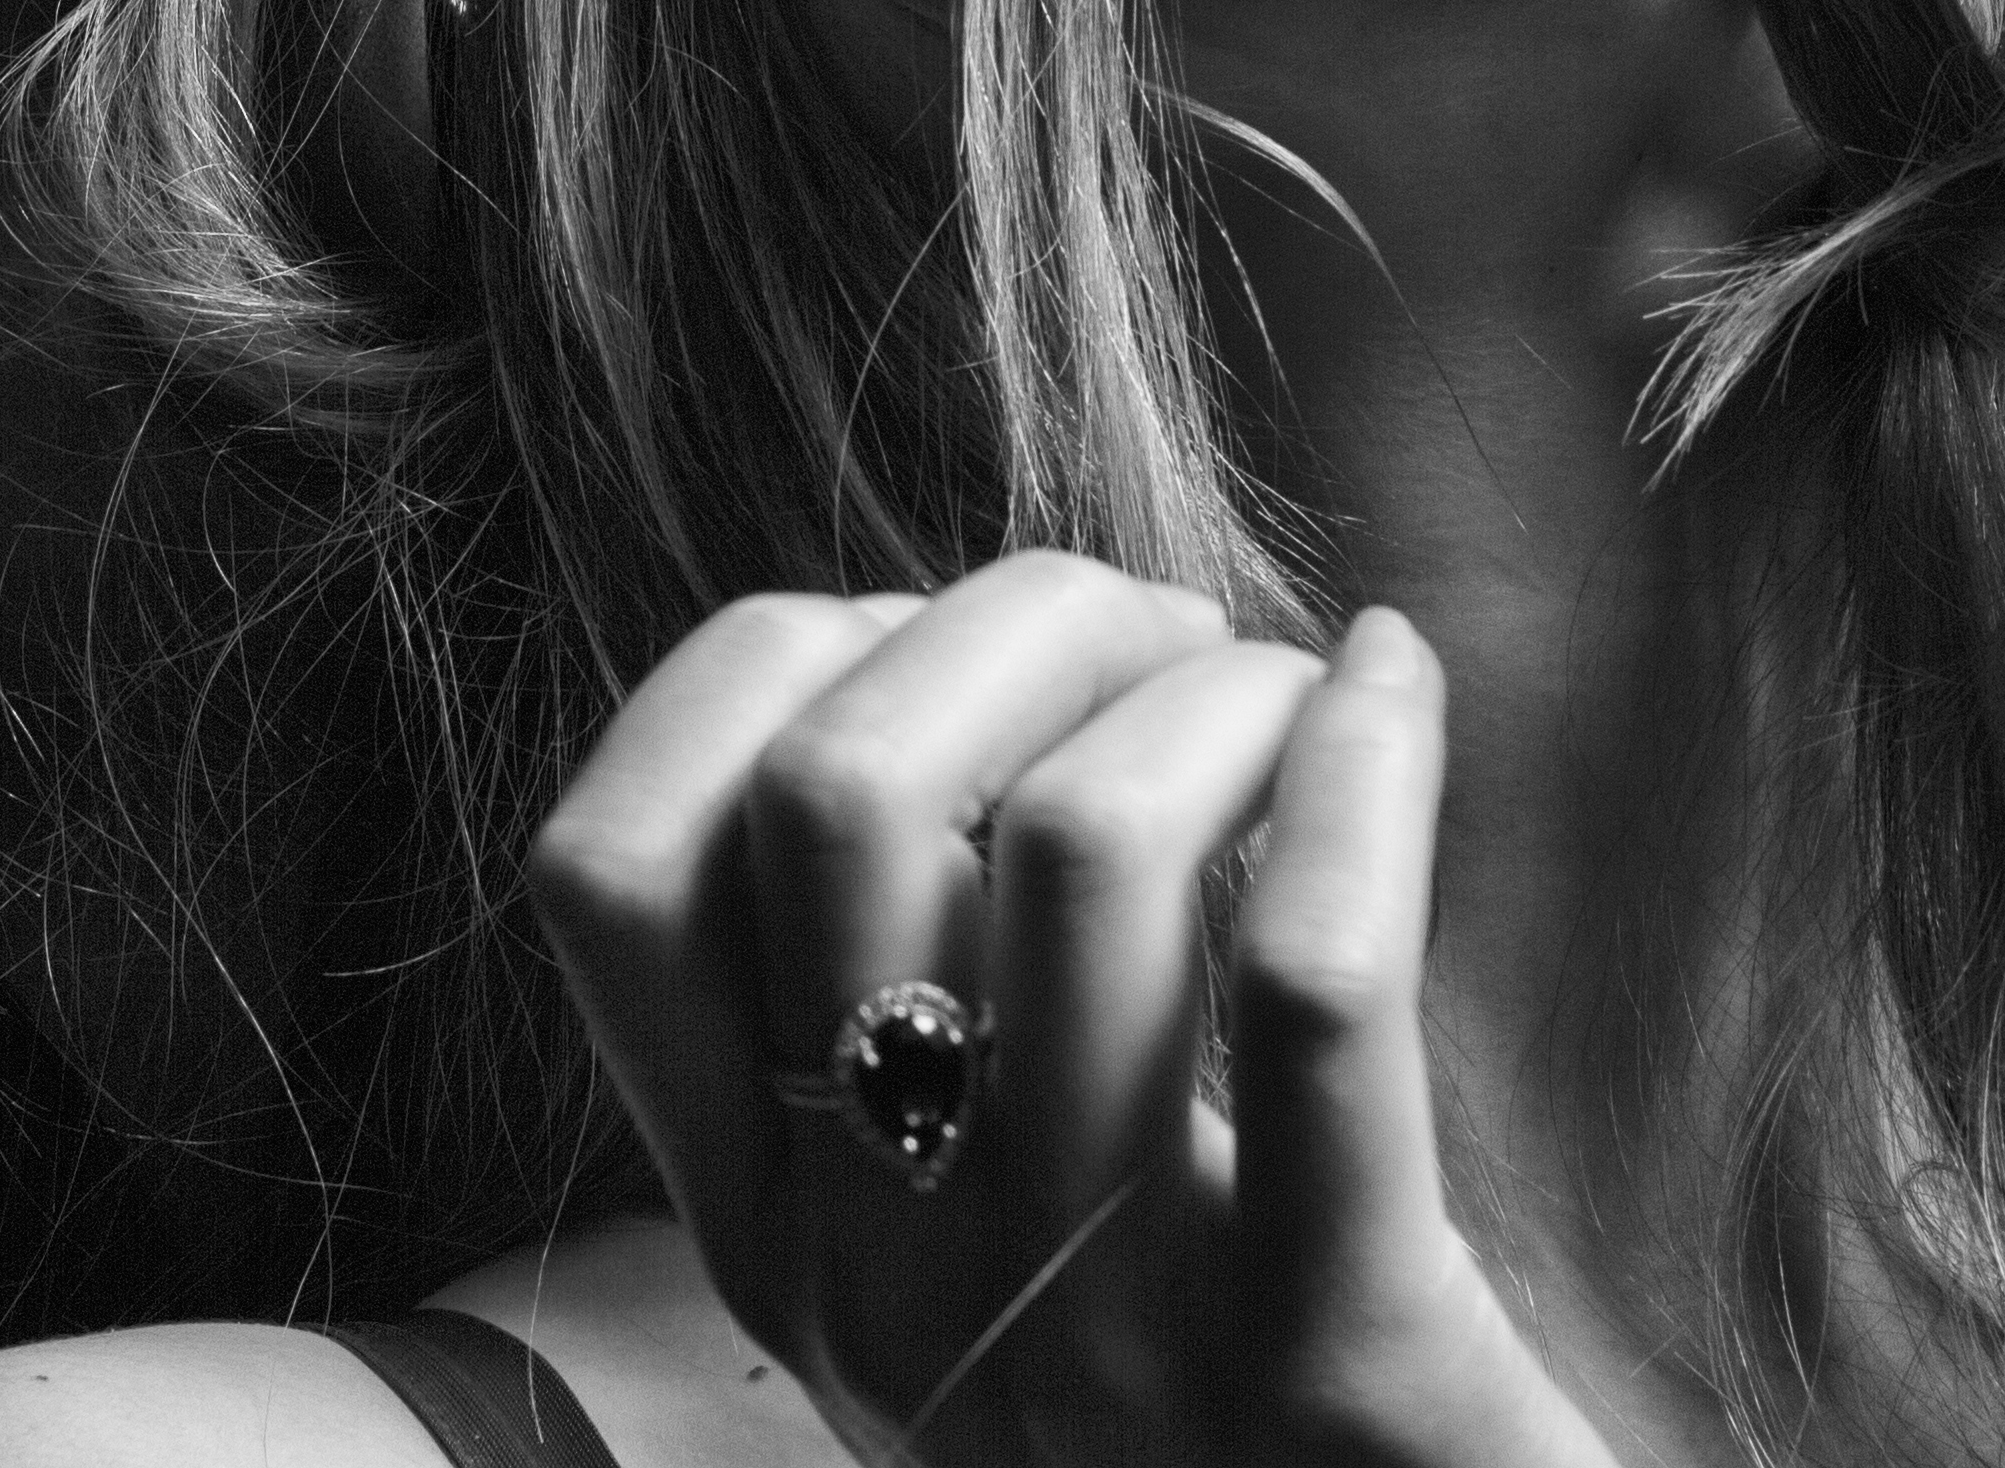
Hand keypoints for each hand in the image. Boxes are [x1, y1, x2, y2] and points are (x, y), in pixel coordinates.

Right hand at [531, 551, 1610, 1467]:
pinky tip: (1399, 695)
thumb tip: (920, 649)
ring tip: (1300, 706)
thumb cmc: (1214, 1420)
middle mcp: (885, 1287)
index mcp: (774, 1236)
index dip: (759, 668)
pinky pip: (1315, 981)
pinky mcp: (1344, 1368)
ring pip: (1072, 840)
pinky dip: (1369, 768)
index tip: (934, 658)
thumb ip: (905, 1008)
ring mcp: (1099, 1336)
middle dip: (1015, 617)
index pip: (605, 869)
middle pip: (833, 788)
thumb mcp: (972, 1246)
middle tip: (1166, 647)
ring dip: (1208, 686)